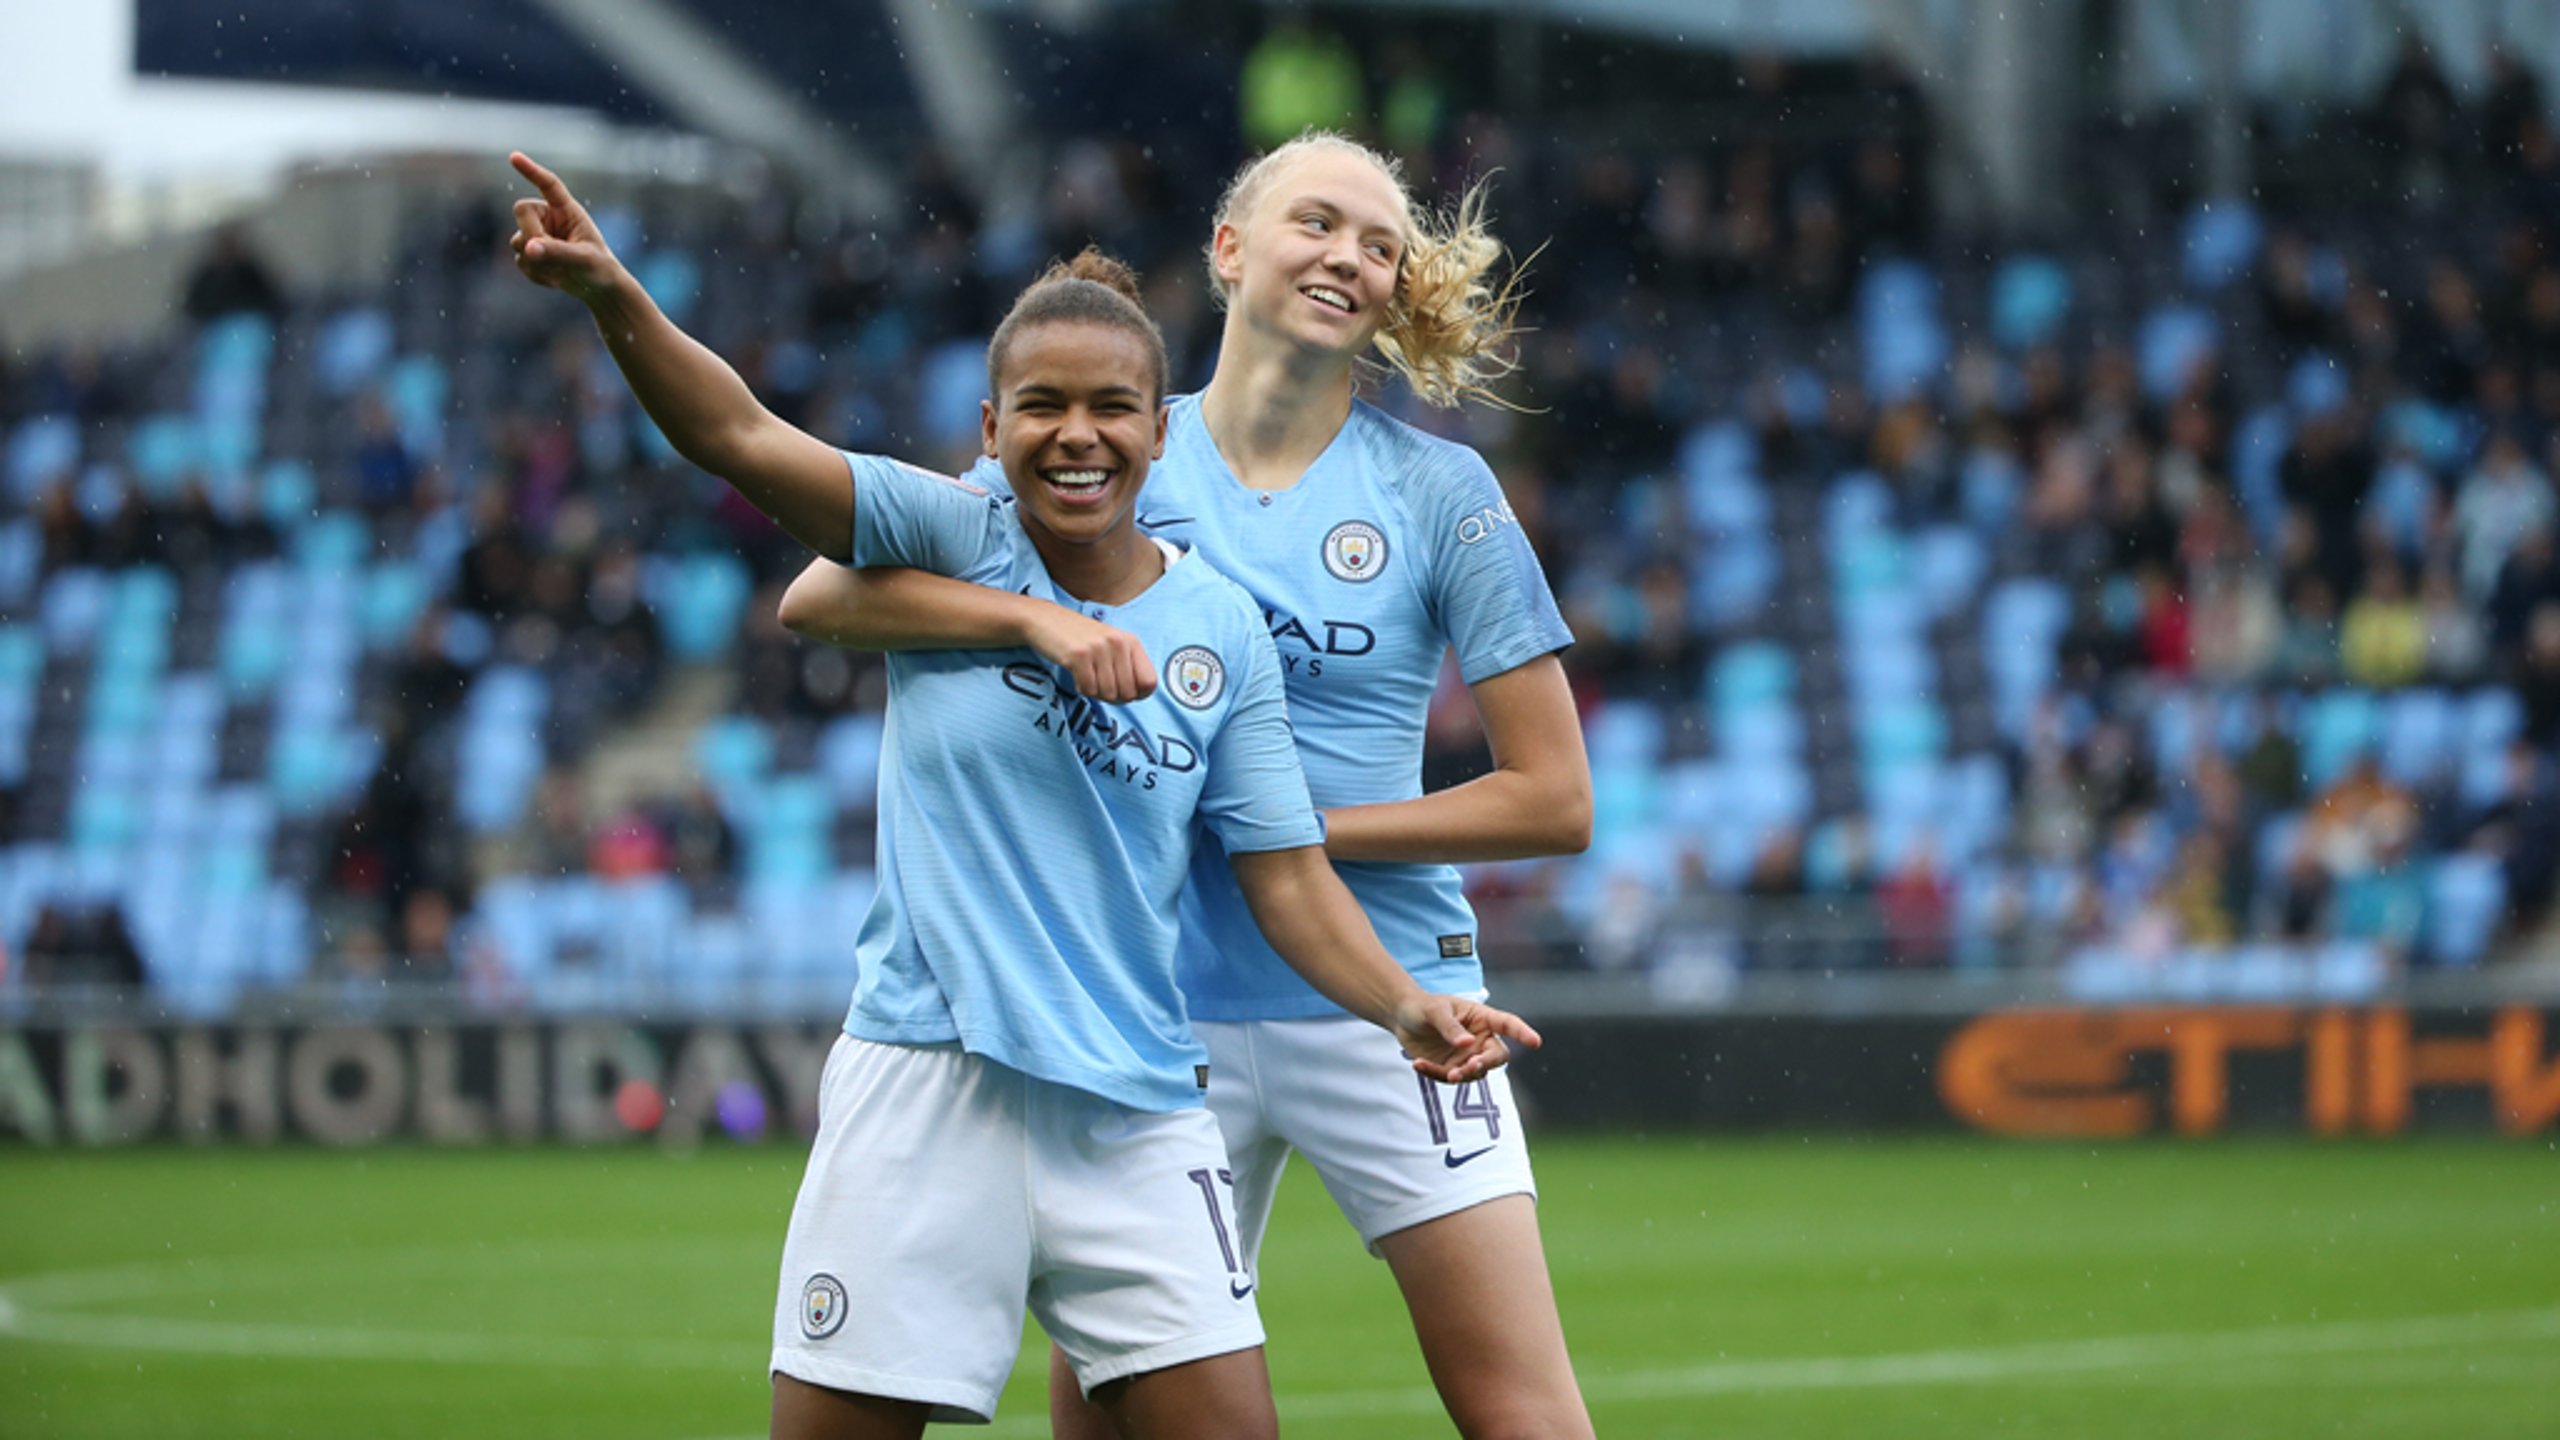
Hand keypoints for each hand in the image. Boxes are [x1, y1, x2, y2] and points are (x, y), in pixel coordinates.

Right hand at [508, 151, 623, 304]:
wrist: (598, 289)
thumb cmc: (599, 268)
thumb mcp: (584, 259)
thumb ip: (558, 252)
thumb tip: (529, 248)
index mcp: (567, 209)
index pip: (548, 184)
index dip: (531, 171)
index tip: (514, 157)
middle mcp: (549, 218)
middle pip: (521, 211)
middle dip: (530, 233)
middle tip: (547, 254)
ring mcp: (537, 235)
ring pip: (517, 241)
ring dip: (537, 261)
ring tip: (562, 271)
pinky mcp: (530, 254)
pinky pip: (520, 262)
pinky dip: (536, 274)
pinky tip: (556, 279)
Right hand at [1025, 606, 1156, 702]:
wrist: (1043, 620)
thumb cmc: (1078, 637)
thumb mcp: (1110, 644)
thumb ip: (1127, 666)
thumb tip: (1137, 695)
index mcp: (1131, 641)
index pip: (1149, 682)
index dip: (1137, 694)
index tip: (1124, 691)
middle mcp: (1118, 643)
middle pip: (1128, 693)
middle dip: (1113, 697)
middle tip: (1099, 685)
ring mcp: (1099, 648)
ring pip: (1108, 693)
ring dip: (1095, 692)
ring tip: (1087, 677)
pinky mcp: (1079, 655)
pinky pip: (1088, 689)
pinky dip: (1081, 688)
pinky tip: (1076, 675)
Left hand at [1394, 995, 1540, 1084]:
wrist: (1403, 1018)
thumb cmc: (1423, 1007)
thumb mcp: (1434, 1012)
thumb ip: (1450, 1027)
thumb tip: (1468, 1043)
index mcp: (1482, 1018)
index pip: (1507, 1024)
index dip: (1522, 1032)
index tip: (1536, 1042)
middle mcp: (1480, 1039)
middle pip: (1497, 1056)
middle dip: (1486, 1063)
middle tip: (1469, 1066)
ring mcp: (1467, 1056)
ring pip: (1475, 1072)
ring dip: (1460, 1074)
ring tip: (1438, 1068)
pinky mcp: (1452, 1068)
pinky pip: (1451, 1078)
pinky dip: (1435, 1074)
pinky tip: (1418, 1064)